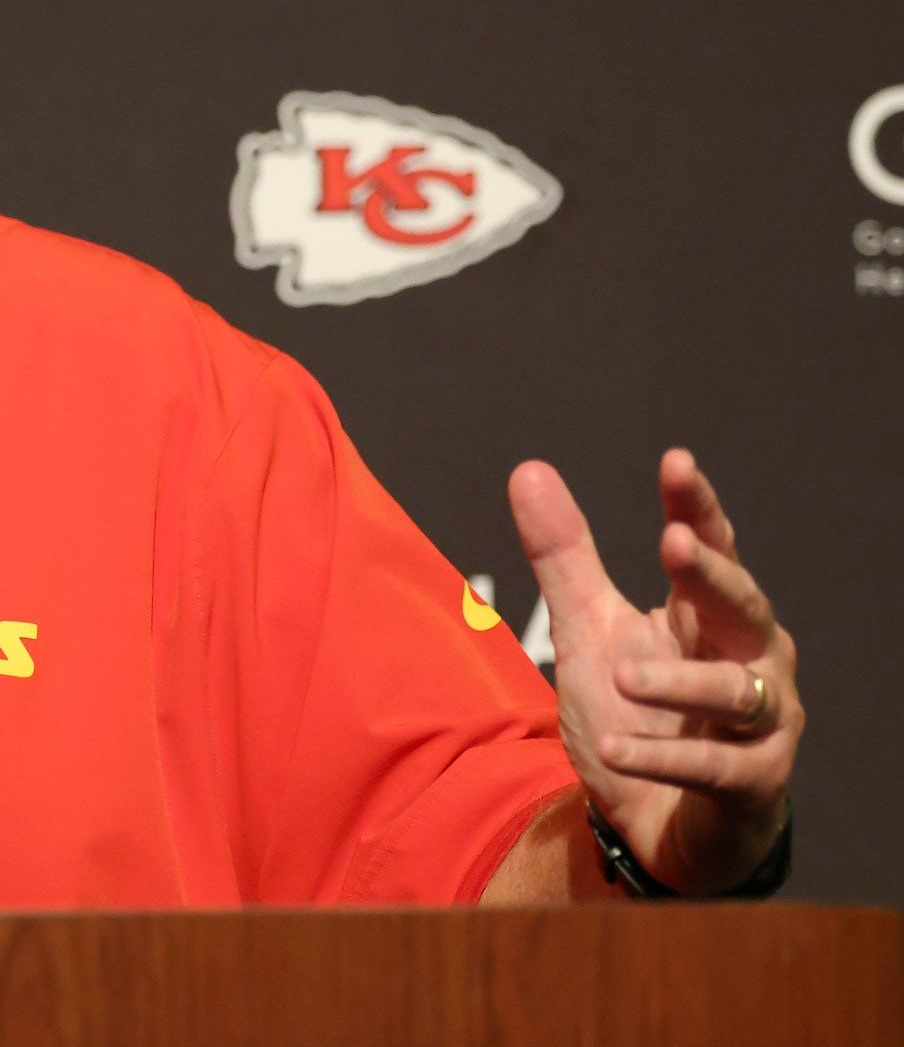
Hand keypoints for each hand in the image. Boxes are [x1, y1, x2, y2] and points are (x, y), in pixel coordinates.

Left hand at [509, 449, 801, 894]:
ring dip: (678, 681)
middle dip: (712, 575)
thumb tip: (528, 469)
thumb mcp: (590, 631)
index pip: (711, 551)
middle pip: (744, 607)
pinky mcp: (751, 783)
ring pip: (734, 691)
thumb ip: (565, 558)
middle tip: (672, 543)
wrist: (660, 825)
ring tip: (620, 676)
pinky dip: (664, 756)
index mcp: (708, 617)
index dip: (697, 508)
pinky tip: (616, 748)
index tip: (676, 463)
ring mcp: (759, 724)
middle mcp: (748, 660)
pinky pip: (714, 766)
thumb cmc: (637, 715)